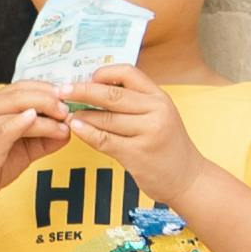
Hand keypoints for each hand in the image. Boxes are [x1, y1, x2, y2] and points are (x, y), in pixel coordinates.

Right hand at [0, 87, 77, 210]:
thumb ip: (43, 138)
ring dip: (44, 115)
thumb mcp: (21, 149)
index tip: (66, 95)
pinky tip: (35, 119)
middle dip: (47, 99)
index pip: (19, 87)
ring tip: (63, 123)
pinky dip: (20, 123)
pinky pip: (4, 131)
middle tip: (67, 109)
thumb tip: (69, 129)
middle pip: (18, 95)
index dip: (44, 88)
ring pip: (15, 112)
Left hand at [48, 68, 201, 204]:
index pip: (128, 73)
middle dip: (82, 91)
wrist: (189, 178)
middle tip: (61, 90)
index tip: (86, 78)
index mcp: (159, 97)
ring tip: (66, 113)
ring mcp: (148, 133)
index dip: (103, 73)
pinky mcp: (139, 154)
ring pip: (106, 118)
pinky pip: (106, 140)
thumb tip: (96, 88)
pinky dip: (87, 133)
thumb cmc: (168, 145)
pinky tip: (76, 128)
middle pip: (112, 95)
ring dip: (82, 115)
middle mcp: (156, 111)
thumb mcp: (159, 115)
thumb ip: (135, 102)